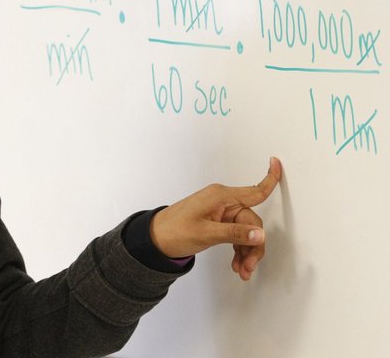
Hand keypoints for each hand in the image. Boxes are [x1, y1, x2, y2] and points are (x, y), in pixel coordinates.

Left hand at [150, 157, 281, 280]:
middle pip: (252, 222)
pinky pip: (236, 234)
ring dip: (247, 251)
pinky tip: (237, 264)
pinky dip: (239, 249)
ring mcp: (220, 212)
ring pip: (246, 231)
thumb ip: (234, 234)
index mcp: (221, 197)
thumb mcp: (206, 233)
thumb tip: (260, 234)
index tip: (278, 163)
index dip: (269, 178)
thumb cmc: (175, 231)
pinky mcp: (217, 222)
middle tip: (249, 267)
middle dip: (254, 245)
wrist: (156, 239)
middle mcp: (223, 202)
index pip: (253, 191)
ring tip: (242, 270)